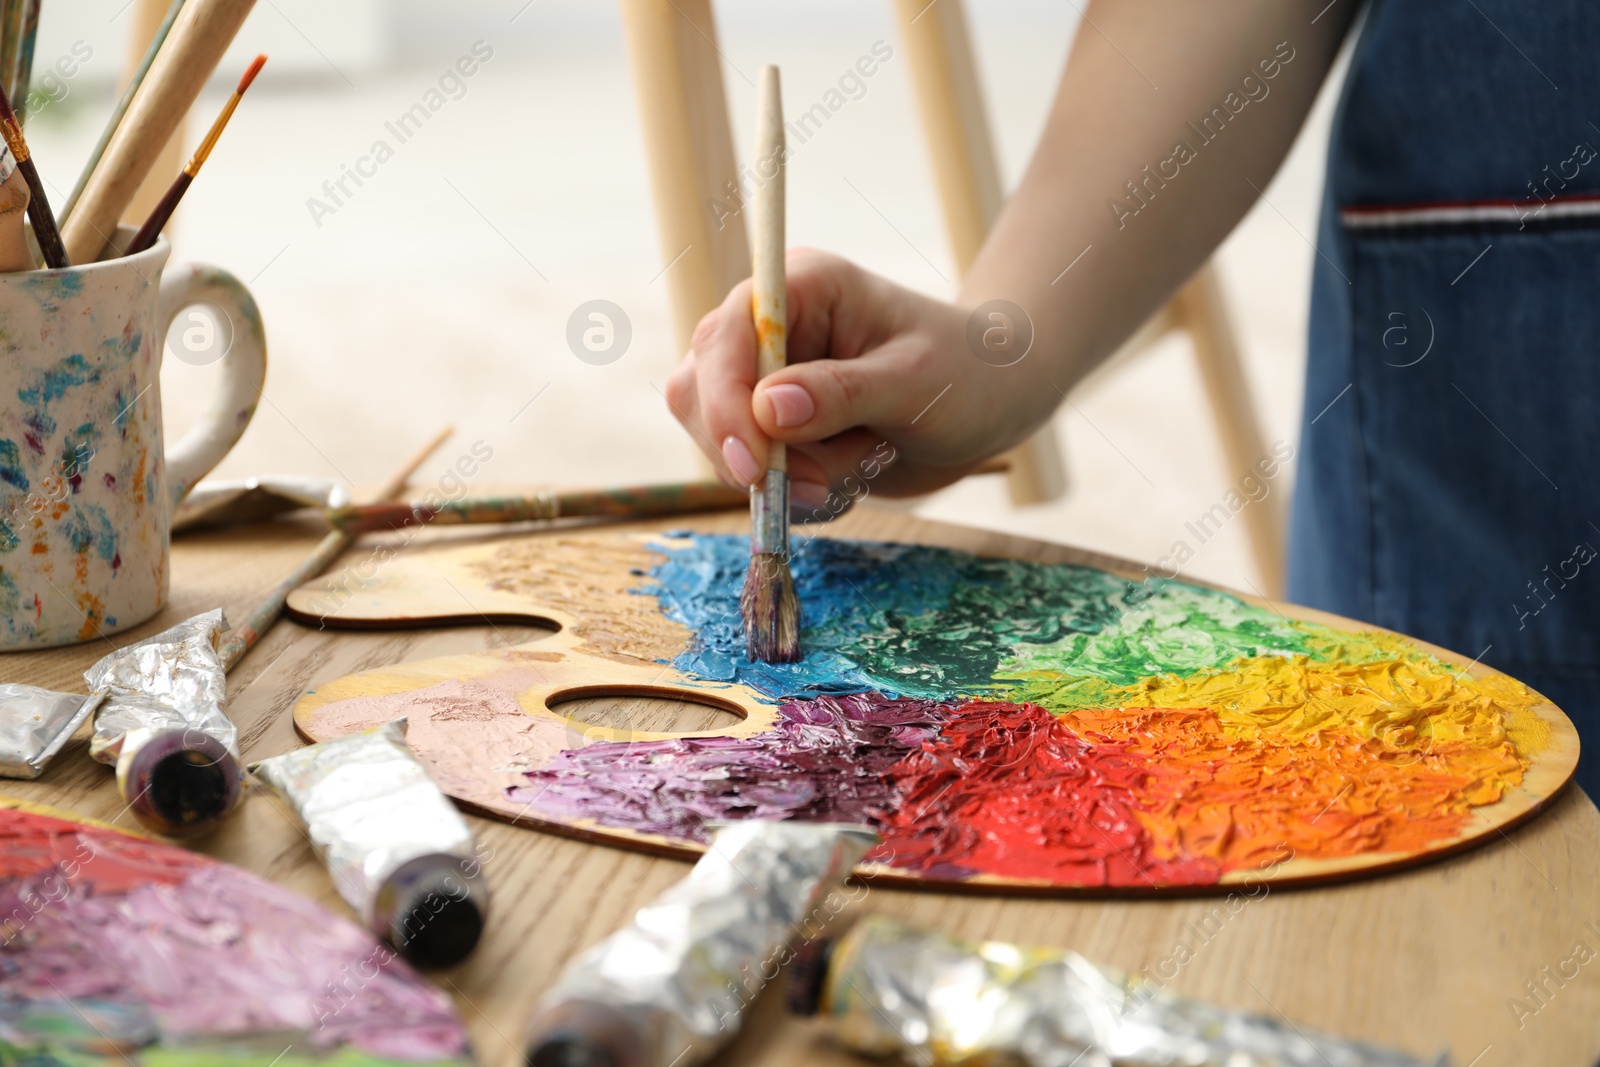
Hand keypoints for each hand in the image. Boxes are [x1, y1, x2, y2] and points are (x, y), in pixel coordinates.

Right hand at [664, 250, 1055, 516]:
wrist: (993, 407)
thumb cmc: (968, 375)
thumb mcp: (917, 384)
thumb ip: (842, 394)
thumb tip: (766, 408)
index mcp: (800, 289)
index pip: (726, 338)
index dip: (725, 403)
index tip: (754, 467)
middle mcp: (769, 330)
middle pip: (699, 393)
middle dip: (754, 454)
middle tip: (824, 487)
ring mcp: (764, 381)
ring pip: (720, 443)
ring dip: (785, 477)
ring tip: (863, 465)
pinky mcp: (773, 430)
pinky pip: (753, 476)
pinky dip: (796, 494)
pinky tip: (852, 477)